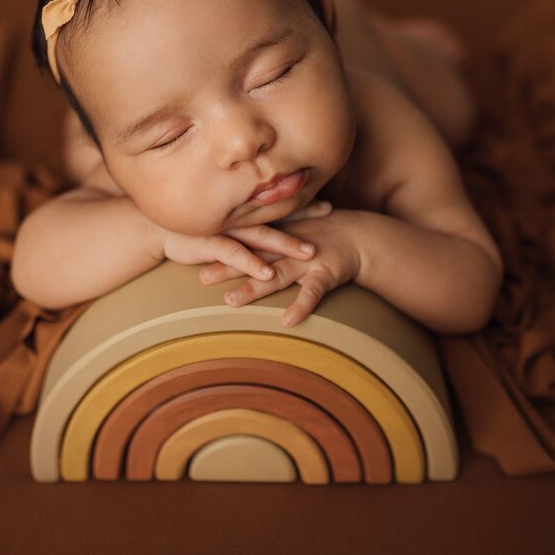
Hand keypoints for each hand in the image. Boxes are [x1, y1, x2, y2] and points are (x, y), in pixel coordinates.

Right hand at [161, 201, 331, 284]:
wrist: (155, 230)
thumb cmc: (192, 230)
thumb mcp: (220, 225)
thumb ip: (242, 227)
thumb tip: (264, 232)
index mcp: (243, 213)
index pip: (279, 207)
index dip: (304, 206)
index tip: (330, 205)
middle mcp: (238, 217)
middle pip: (278, 217)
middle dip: (306, 218)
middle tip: (332, 219)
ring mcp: (225, 230)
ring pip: (262, 236)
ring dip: (286, 244)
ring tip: (309, 253)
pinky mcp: (210, 244)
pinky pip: (235, 254)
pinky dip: (252, 263)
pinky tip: (267, 273)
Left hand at [201, 206, 364, 327]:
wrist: (361, 236)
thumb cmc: (322, 236)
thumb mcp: (292, 233)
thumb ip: (268, 241)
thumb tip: (240, 250)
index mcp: (278, 237)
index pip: (244, 242)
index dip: (221, 248)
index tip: (194, 254)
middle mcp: (288, 247)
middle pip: (253, 258)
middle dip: (228, 268)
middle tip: (202, 278)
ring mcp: (306, 260)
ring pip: (276, 275)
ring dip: (254, 288)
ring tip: (232, 301)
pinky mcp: (326, 273)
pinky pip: (312, 292)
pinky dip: (300, 306)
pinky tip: (287, 321)